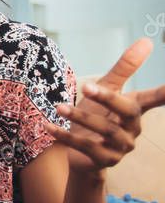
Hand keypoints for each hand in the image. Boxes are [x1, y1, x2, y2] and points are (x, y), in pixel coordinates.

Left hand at [46, 38, 164, 174]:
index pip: (155, 98)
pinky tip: (48, 126)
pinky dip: (65, 136)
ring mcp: (121, 146)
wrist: (79, 153)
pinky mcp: (104, 160)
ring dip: (80, 117)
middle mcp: (133, 128)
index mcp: (135, 108)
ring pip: (105, 129)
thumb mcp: (106, 89)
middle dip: (108, 98)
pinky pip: (85, 147)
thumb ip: (124, 68)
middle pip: (128, 111)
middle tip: (86, 86)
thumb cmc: (96, 115)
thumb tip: (147, 41)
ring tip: (59, 106)